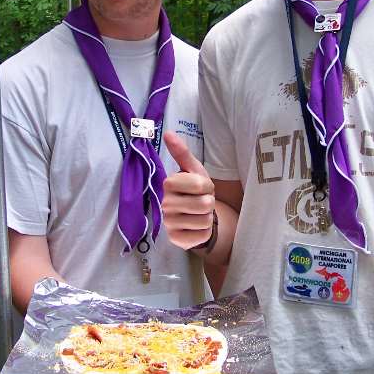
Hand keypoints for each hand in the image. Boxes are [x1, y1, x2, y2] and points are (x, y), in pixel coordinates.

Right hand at [162, 132, 215, 249]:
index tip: (200, 187)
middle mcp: (165, 204)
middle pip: (204, 203)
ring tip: (199, 213)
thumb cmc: (194, 189)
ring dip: (207, 217)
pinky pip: (201, 235)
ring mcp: (169, 223)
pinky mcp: (176, 240)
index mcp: (169, 184)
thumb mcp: (193, 170)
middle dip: (209, 203)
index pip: (199, 184)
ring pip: (204, 220)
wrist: (192, 216)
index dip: (206, 186)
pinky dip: (204, 232)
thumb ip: (182, 152)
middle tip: (201, 202)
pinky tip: (196, 227)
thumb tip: (168, 133)